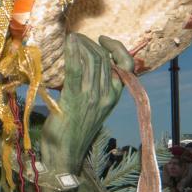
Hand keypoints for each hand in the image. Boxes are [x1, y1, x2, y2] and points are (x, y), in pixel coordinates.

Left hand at [39, 34, 133, 172]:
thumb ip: (94, 89)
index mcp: (114, 96)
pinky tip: (67, 42)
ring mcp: (92, 96)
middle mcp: (107, 95)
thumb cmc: (74, 131)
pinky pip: (76, 68)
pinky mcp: (75, 98)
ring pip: (92, 59)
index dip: (117, 48)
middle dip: (91, 42)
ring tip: (71, 38)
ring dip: (80, 44)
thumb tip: (86, 68)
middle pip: (104, 58)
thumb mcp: (93, 108)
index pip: (126, 65)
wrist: (65, 154)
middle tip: (77, 37)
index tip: (103, 39)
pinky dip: (72, 52)